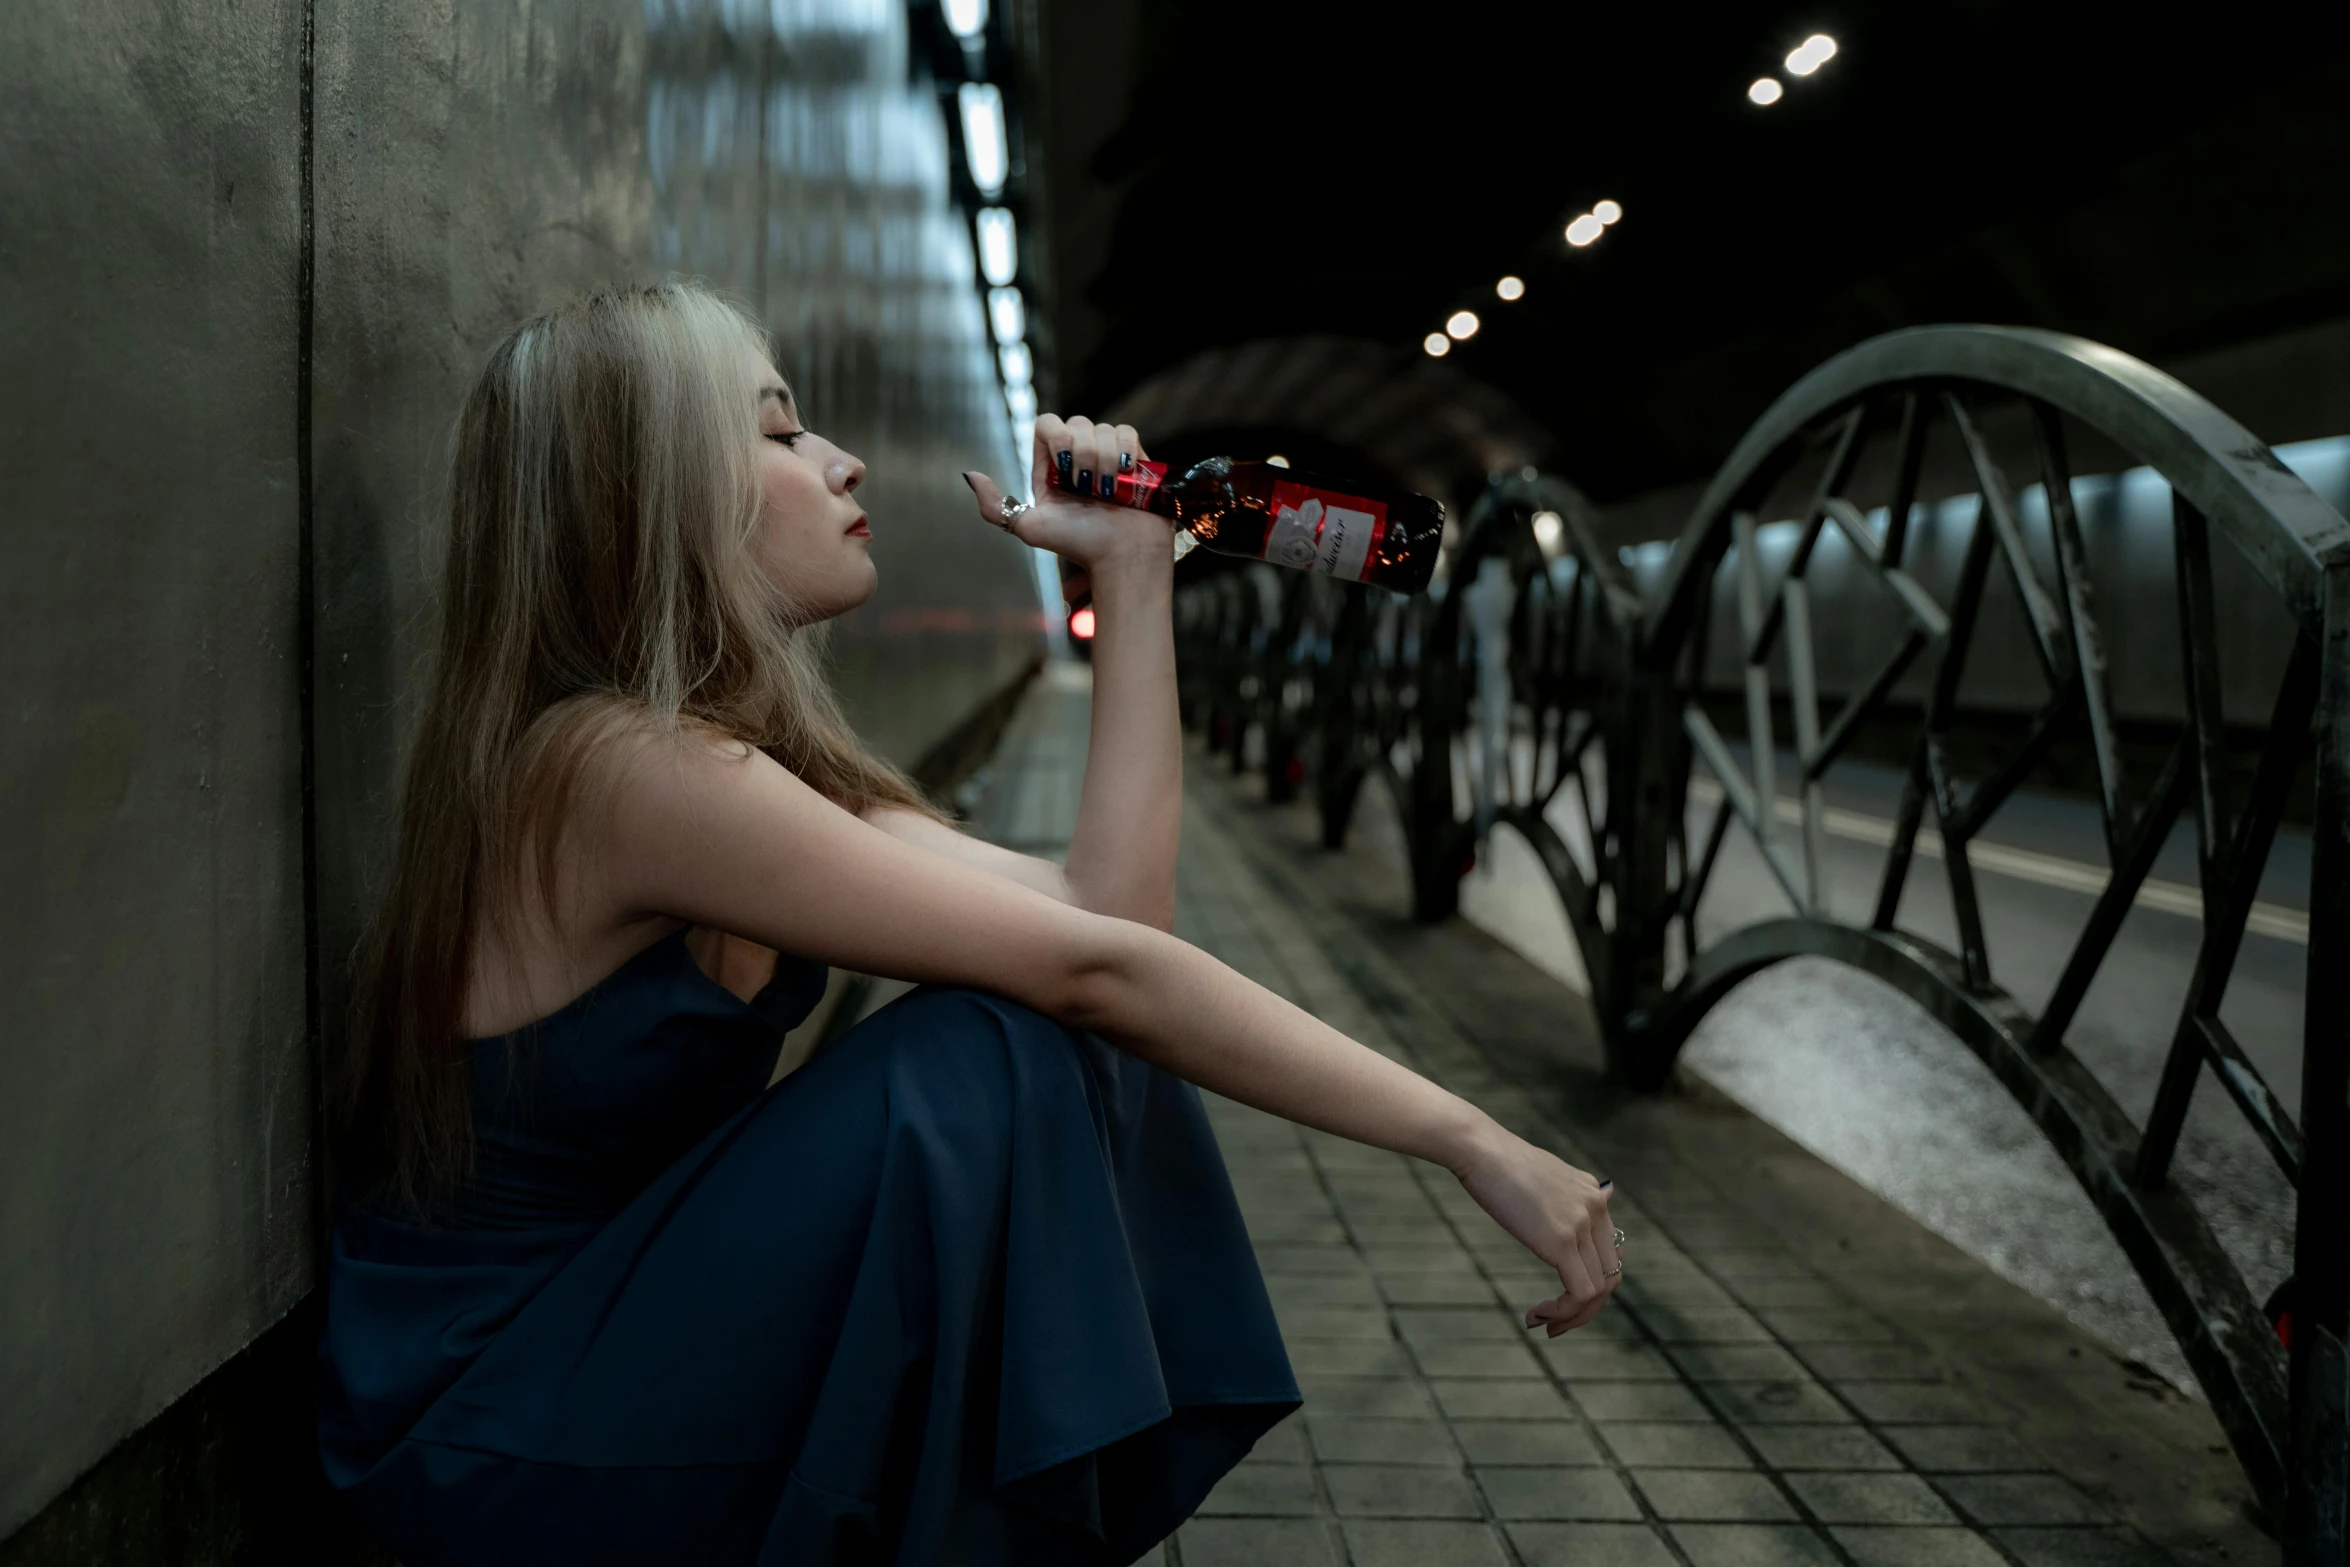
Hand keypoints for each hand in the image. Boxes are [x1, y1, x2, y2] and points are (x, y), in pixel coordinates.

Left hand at [963, 414, 1170, 572]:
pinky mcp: (1133, 457)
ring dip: (1105, 459)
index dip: (1055, 435)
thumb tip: (970, 475)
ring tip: (1109, 491)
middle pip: (1076, 422)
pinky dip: (1126, 450)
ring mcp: (1106, 456)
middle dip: (1083, 453)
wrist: (1122, 556)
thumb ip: (994, 506)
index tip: (1063, 465)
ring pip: (1103, 428)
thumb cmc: (1079, 545)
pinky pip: (1126, 431)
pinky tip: (1126, 474)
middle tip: (1087, 487)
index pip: (1046, 424)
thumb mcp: (1030, 528)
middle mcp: (1077, 457)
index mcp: (1050, 467)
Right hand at [1452, 1123, 1621, 1334]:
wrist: (1480, 1149)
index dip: (1591, 1283)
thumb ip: (1570, 1194)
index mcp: (1593, 1194)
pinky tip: (1535, 1314)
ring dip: (1573, 1316)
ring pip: (1598, 1290)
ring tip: (1544, 1323)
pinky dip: (1563, 1313)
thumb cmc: (1498, 1162)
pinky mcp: (1562, 1241)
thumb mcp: (1545, 1174)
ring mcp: (1581, 1224)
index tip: (1563, 1298)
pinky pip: (1579, 1293)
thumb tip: (1606, 1192)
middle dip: (1585, 1308)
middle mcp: (1596, 1208)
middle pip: (1610, 1275)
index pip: (1610, 1253)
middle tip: (1554, 1322)